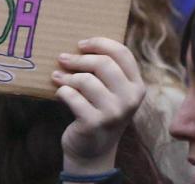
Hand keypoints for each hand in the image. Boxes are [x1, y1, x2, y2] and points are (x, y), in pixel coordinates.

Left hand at [52, 37, 145, 175]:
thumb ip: (106, 70)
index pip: (122, 53)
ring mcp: (114, 112)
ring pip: (86, 80)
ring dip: (67, 76)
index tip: (81, 44)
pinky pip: (72, 96)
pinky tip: (59, 93)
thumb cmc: (99, 112)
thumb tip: (79, 45)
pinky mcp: (95, 123)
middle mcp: (130, 99)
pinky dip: (62, 92)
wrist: (93, 151)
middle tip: (62, 58)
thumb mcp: (111, 91)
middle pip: (103, 63)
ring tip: (57, 77)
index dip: (100, 43)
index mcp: (137, 86)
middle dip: (79, 59)